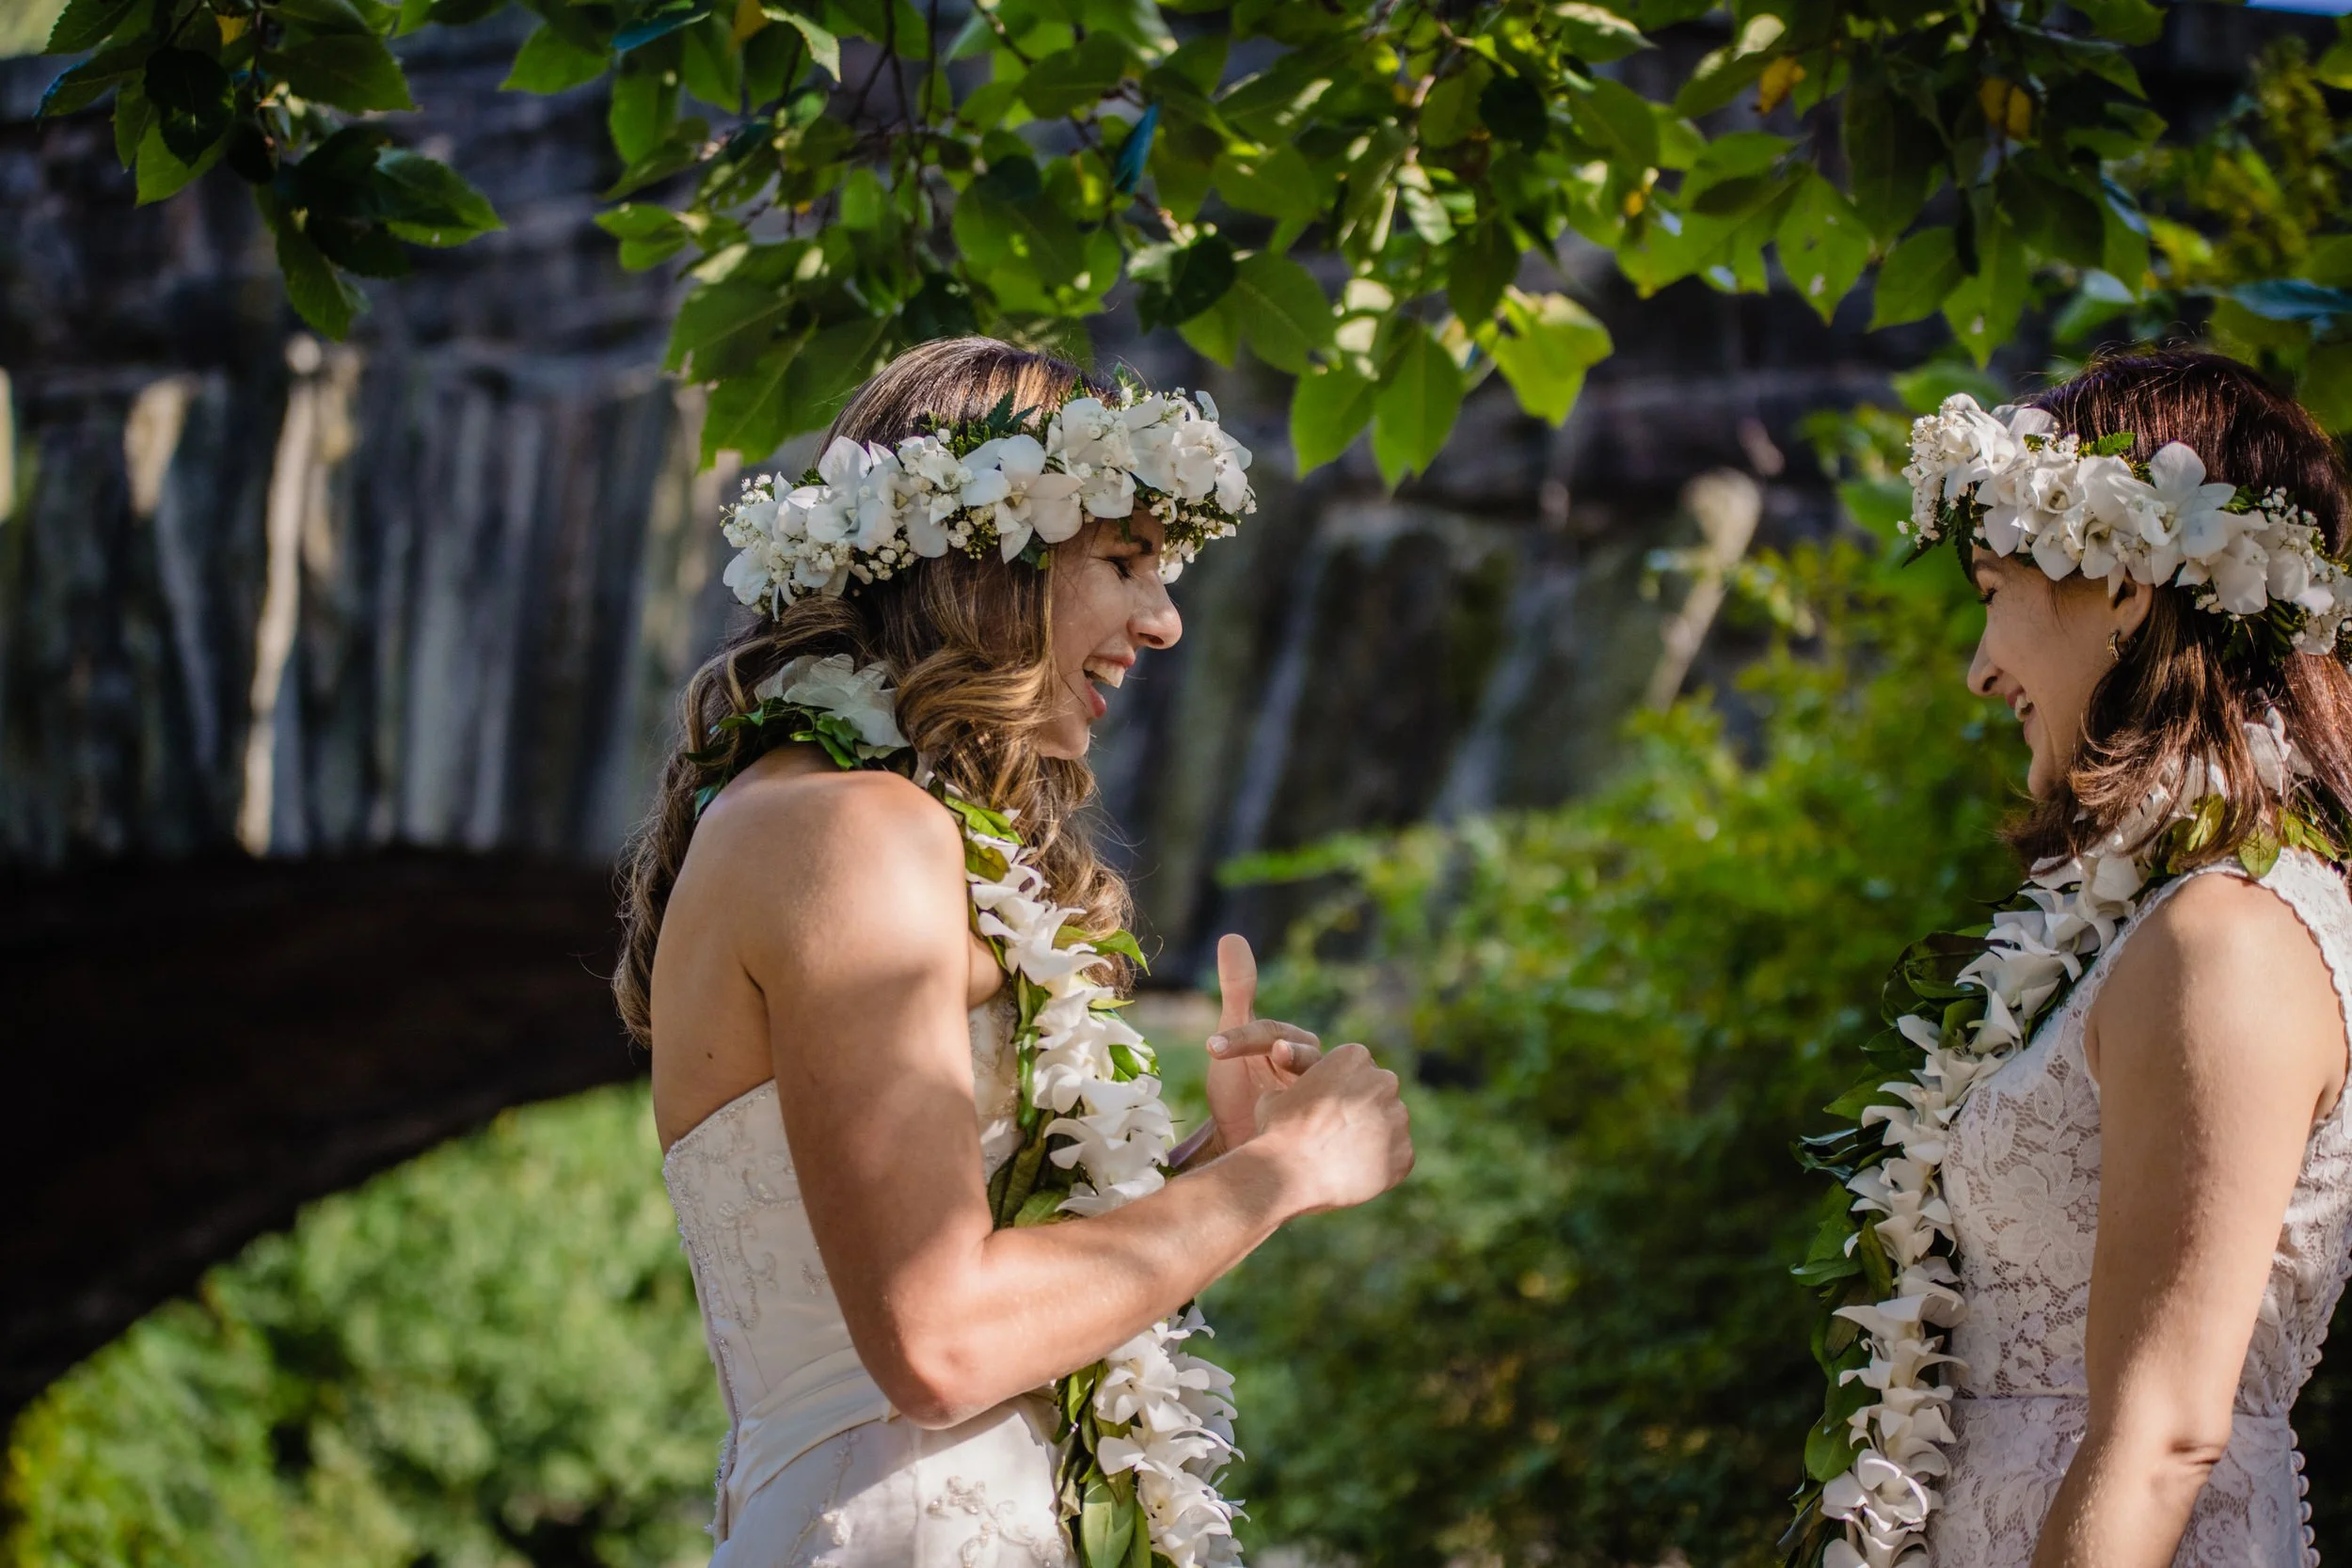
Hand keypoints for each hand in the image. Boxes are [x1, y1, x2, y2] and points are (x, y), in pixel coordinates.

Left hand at [1202, 935, 1322, 1159]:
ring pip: (1323, 1088)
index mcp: (1293, 1044)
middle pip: (1306, 1055)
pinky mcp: (1320, 1132)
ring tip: (1287, 1098)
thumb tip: (1233, 936)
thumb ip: (1237, 992)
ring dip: (1309, 1090)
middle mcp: (1313, 1070)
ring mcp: (1319, 1101)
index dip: (1242, 1036)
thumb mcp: (1231, 1043)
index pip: (1271, 1032)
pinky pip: (1326, 1125)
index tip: (1211, 1046)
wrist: (1241, 1147)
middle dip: (1292, 1054)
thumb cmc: (1237, 1092)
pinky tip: (1298, 1136)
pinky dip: (1315, 1128)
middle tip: (1277, 1051)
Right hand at [1250, 1041, 1413, 1214]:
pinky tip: (1353, 1175)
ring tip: (1342, 1158)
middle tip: (1338, 1134)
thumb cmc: (1278, 1131)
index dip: (1343, 1090)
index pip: (1359, 1069)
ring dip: (1373, 1138)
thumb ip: (1299, 1088)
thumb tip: (1295, 1095)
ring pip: (1390, 1126)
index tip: (1329, 1108)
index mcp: (1354, 1056)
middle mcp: (1384, 1080)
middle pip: (1380, 1093)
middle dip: (1364, 1110)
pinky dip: (1380, 1166)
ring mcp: (1398, 1118)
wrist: (1289, 1173)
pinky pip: (1396, 1158)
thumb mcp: (1277, 1095)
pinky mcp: (1405, 1153)